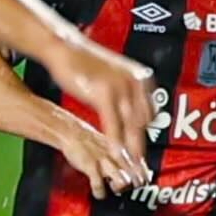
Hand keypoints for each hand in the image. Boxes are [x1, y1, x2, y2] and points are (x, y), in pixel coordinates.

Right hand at [44, 36, 153, 171]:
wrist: (65, 48)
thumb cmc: (86, 62)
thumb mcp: (116, 75)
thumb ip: (127, 91)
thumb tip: (132, 110)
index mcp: (142, 77)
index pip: (149, 113)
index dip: (145, 134)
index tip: (141, 150)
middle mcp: (136, 81)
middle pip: (143, 122)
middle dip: (140, 147)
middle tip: (139, 167)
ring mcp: (122, 87)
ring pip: (131, 125)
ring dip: (130, 149)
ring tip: (129, 167)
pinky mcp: (105, 94)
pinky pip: (113, 123)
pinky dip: (115, 141)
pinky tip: (115, 153)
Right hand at [56, 114, 150, 197]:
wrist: (72, 132)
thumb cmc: (91, 140)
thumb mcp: (112, 145)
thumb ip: (123, 156)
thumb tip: (133, 168)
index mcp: (123, 150)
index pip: (142, 167)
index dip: (144, 177)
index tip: (142, 182)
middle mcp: (117, 156)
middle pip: (135, 177)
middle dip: (133, 185)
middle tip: (127, 187)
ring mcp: (105, 161)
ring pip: (123, 182)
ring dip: (119, 188)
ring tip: (112, 187)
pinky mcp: (91, 166)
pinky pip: (99, 185)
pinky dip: (99, 192)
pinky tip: (98, 192)